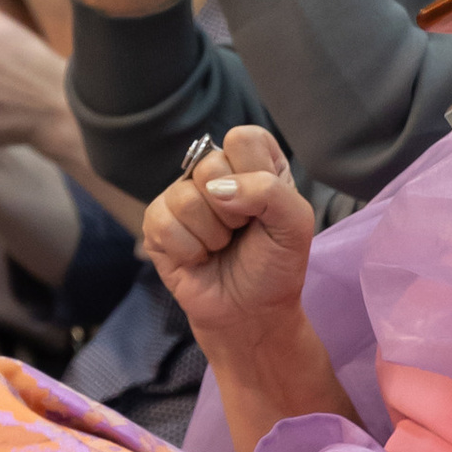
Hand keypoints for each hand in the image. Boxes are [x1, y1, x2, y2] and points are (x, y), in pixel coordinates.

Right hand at [141, 122, 316, 344]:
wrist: (251, 313)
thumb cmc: (274, 265)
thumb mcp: (295, 225)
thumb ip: (269, 191)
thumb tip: (215, 189)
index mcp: (253, 163)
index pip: (243, 138)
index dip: (255, 174)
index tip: (264, 208)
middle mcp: (215, 173)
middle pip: (210, 165)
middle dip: (234, 212)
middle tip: (241, 232)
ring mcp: (181, 196)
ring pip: (186, 198)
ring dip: (212, 236)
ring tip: (221, 247)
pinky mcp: (156, 223)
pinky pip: (163, 223)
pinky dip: (189, 250)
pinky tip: (199, 258)